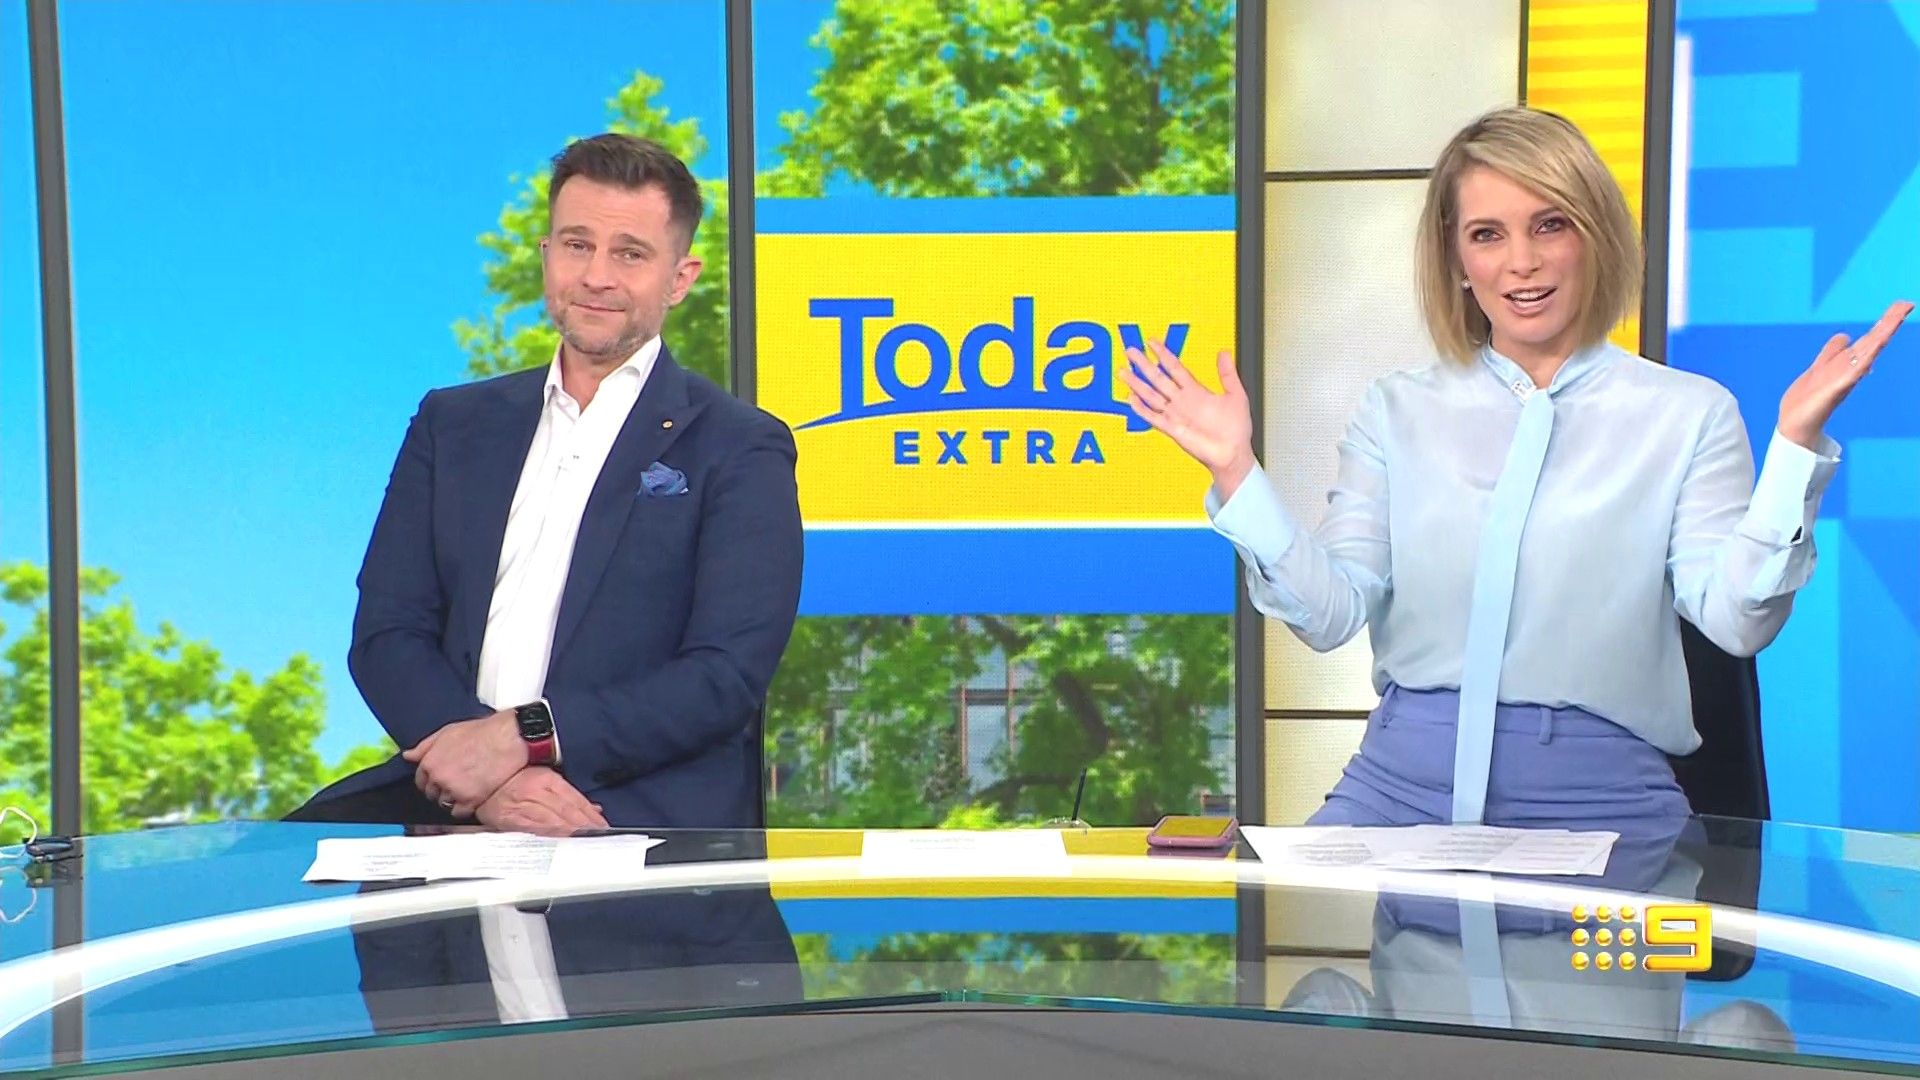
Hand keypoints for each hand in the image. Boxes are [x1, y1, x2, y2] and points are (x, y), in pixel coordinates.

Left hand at [402, 708, 523, 817]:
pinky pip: (459, 813)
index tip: (441, 779)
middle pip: (432, 794)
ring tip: (467, 789)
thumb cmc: (482, 732)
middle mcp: (439, 778)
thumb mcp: (448, 732)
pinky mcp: (469, 801)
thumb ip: (425, 746)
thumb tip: (408, 755)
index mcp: (430, 762)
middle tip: (457, 782)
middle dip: (442, 789)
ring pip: (445, 804)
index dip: (431, 779)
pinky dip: (465, 807)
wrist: (507, 739)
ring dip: (453, 799)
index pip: (421, 780)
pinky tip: (473, 797)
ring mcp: (453, 791)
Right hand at [475, 767, 608, 836]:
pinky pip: (533, 831)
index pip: (575, 799)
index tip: (602, 827)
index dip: (590, 815)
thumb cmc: (516, 782)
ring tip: (584, 843)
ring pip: (552, 822)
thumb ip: (569, 795)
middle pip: (566, 811)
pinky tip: (561, 845)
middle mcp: (535, 791)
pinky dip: (549, 838)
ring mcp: (522, 806)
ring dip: (570, 834)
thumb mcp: (545, 779)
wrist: (485, 785)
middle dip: (584, 826)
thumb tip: (594, 809)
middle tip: (599, 838)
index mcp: (547, 779)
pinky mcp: (511, 820)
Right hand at [1120, 341, 1257, 499]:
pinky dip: (1142, 409)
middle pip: (1158, 378)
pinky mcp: (1172, 429)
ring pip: (1151, 395)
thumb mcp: (1236, 395)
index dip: (1163, 354)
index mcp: (1196, 391)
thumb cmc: (1235, 429)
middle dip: (1143, 364)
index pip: (1174, 368)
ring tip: (1124, 372)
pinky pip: (1153, 417)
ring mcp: (1175, 414)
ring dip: (1137, 384)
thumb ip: (1227, 374)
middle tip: (1131, 351)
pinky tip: (1131, 399)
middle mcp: (1182, 401)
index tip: (1152, 342)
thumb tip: (1224, 353)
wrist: (1232, 453)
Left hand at [1777, 300, 1912, 449]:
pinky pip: (1853, 372)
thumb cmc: (1809, 398)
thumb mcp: (1820, 366)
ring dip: (1880, 335)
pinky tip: (1873, 350)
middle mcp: (1850, 368)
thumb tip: (1845, 336)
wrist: (1796, 424)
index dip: (1886, 321)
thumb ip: (1832, 352)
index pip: (1870, 337)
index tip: (1904, 304)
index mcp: (1848, 361)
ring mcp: (1845, 378)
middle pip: (1873, 340)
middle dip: (1889, 322)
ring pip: (1867, 352)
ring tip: (1896, 316)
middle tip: (1906, 304)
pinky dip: (1864, 360)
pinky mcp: (1836, 389)